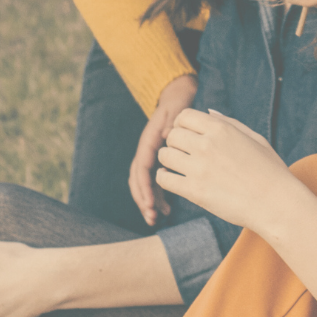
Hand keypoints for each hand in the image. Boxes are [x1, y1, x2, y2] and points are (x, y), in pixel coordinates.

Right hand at [129, 74, 198, 225]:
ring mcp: (152, 158)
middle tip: (152, 217)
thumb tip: (167, 134)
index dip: (145, 185)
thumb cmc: (178, 105)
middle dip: (143, 199)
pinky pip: (156, 182)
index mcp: (149, 142)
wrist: (178, 98)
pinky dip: (159, 196)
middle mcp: (147, 151)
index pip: (142, 166)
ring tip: (156, 218)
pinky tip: (167, 210)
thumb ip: (171, 122)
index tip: (150, 201)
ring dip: (149, 201)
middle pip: (138, 180)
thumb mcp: (175, 111)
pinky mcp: (160, 162)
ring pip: (145, 184)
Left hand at [154, 108, 290, 233]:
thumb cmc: (269, 170)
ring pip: (164, 156)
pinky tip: (173, 179)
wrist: (275, 202)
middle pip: (172, 135)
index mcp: (222, 129)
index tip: (188, 135)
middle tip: (184, 153)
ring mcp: (199, 168)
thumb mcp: (254, 138)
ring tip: (179, 166)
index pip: (184, 116)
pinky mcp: (194, 191)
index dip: (182, 125)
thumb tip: (208, 112)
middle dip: (175, 142)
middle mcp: (207, 145)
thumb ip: (229, 123)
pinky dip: (164, 178)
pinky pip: (164, 179)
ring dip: (169, 160)